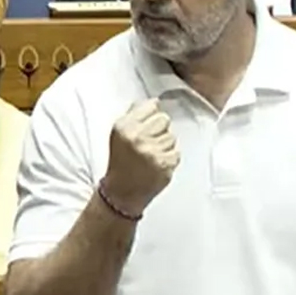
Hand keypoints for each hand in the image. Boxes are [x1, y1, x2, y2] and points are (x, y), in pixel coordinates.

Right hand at [101, 99, 179, 216]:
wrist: (121, 192)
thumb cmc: (121, 161)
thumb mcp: (118, 133)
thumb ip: (135, 114)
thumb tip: (155, 102)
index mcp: (125, 127)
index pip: (152, 106)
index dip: (152, 115)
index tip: (148, 123)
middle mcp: (138, 138)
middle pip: (164, 119)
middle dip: (159, 129)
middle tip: (149, 142)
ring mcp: (152, 152)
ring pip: (172, 137)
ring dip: (165, 145)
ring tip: (151, 155)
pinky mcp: (164, 165)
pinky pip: (176, 153)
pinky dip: (169, 158)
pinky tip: (157, 164)